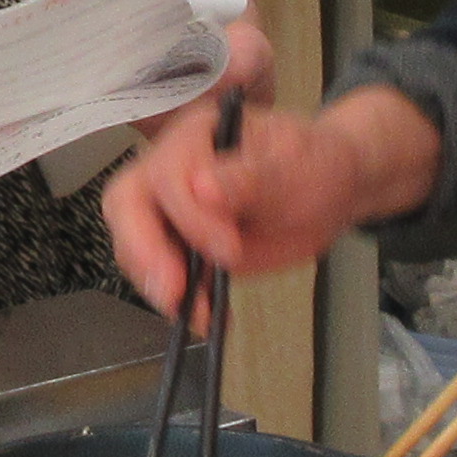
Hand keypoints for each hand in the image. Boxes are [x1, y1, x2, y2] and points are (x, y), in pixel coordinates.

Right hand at [104, 84, 437, 318]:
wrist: (328, 193)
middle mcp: (170, 169)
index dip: (191, 216)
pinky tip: (209, 321)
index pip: (169, 174)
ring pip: (136, 246)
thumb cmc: (313, 164)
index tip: (229, 251)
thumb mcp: (294, 165)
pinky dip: (184, 303)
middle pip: (127, 205)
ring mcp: (170, 211)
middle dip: (144, 250)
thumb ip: (250, 177)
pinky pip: (166, 277)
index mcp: (195, 136)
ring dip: (161, 285)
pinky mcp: (181, 248)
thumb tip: (202, 188)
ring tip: (199, 314)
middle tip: (173, 292)